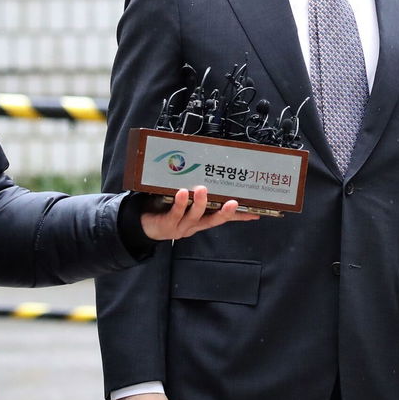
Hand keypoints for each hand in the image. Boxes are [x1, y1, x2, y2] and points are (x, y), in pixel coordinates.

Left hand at [139, 186, 257, 240]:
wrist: (143, 226)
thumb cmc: (166, 210)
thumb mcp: (184, 203)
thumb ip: (196, 193)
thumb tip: (209, 174)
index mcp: (201, 220)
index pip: (223, 218)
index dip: (239, 217)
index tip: (255, 213)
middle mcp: (193, 225)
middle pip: (212, 220)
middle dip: (224, 213)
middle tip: (234, 203)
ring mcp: (180, 226)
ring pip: (194, 216)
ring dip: (200, 203)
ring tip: (203, 190)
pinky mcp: (167, 224)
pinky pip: (174, 213)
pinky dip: (180, 203)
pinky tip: (182, 192)